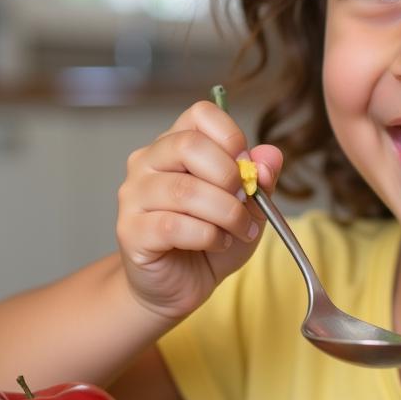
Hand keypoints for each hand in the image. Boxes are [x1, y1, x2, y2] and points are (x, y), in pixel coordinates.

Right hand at [116, 100, 281, 320]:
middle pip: (189, 145)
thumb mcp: (249, 206)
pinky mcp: (130, 230)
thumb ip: (261, 178)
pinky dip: (208, 236)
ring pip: (184, 190)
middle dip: (230, 177)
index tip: (247, 168)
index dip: (232, 137)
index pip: (200, 114)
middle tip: (246, 202)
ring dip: (226, 213)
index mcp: (175, 144)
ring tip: (239, 230)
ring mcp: (134, 195)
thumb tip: (270, 157)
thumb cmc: (210, 239)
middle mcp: (148, 162)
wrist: (180, 285)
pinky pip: (173, 225)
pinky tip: (217, 243)